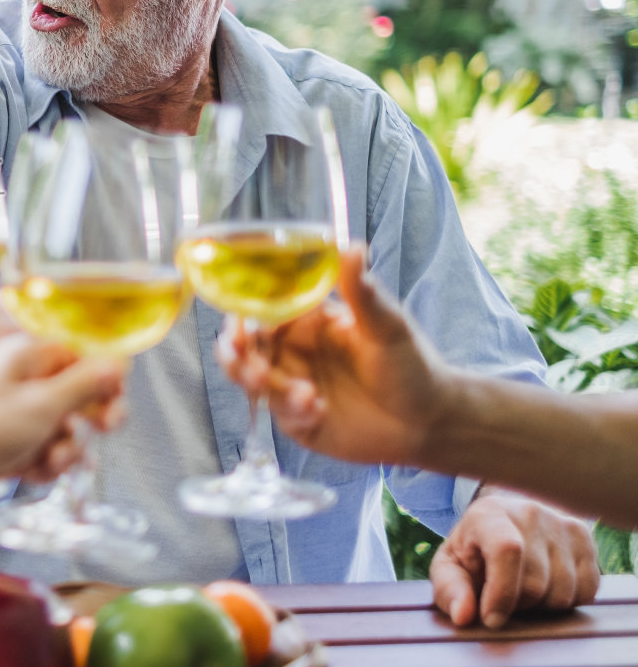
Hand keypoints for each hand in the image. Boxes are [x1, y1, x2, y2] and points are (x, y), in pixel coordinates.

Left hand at [0, 336, 124, 585]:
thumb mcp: (45, 404)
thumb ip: (86, 384)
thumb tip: (119, 362)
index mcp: (24, 355)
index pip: (77, 355)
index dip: (102, 377)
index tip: (117, 397)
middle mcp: (18, 379)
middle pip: (74, 392)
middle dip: (91, 416)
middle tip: (107, 428)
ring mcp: (12, 413)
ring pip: (62, 427)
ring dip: (66, 447)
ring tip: (50, 459)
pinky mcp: (7, 443)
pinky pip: (43, 450)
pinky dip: (45, 463)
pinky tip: (33, 472)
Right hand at [217, 243, 455, 467]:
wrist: (432, 421)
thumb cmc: (412, 365)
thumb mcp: (387, 325)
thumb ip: (361, 290)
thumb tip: (351, 245)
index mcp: (307, 322)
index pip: (262, 312)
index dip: (242, 316)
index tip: (237, 323)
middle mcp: (293, 352)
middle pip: (245, 348)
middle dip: (235, 355)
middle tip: (245, 361)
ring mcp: (292, 386)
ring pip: (252, 381)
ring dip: (259, 383)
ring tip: (287, 388)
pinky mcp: (298, 420)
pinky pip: (279, 414)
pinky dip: (292, 410)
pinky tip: (318, 408)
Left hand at [430, 489, 598, 627]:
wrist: (504, 520)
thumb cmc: (473, 550)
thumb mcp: (450, 566)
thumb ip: (449, 590)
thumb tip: (463, 616)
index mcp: (489, 514)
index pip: (507, 551)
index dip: (501, 593)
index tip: (491, 619)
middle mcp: (529, 512)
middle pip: (536, 584)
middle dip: (517, 604)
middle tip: (502, 595)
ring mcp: (561, 523)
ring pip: (564, 593)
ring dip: (542, 605)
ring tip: (523, 587)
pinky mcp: (585, 537)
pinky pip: (588, 592)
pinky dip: (568, 600)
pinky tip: (547, 585)